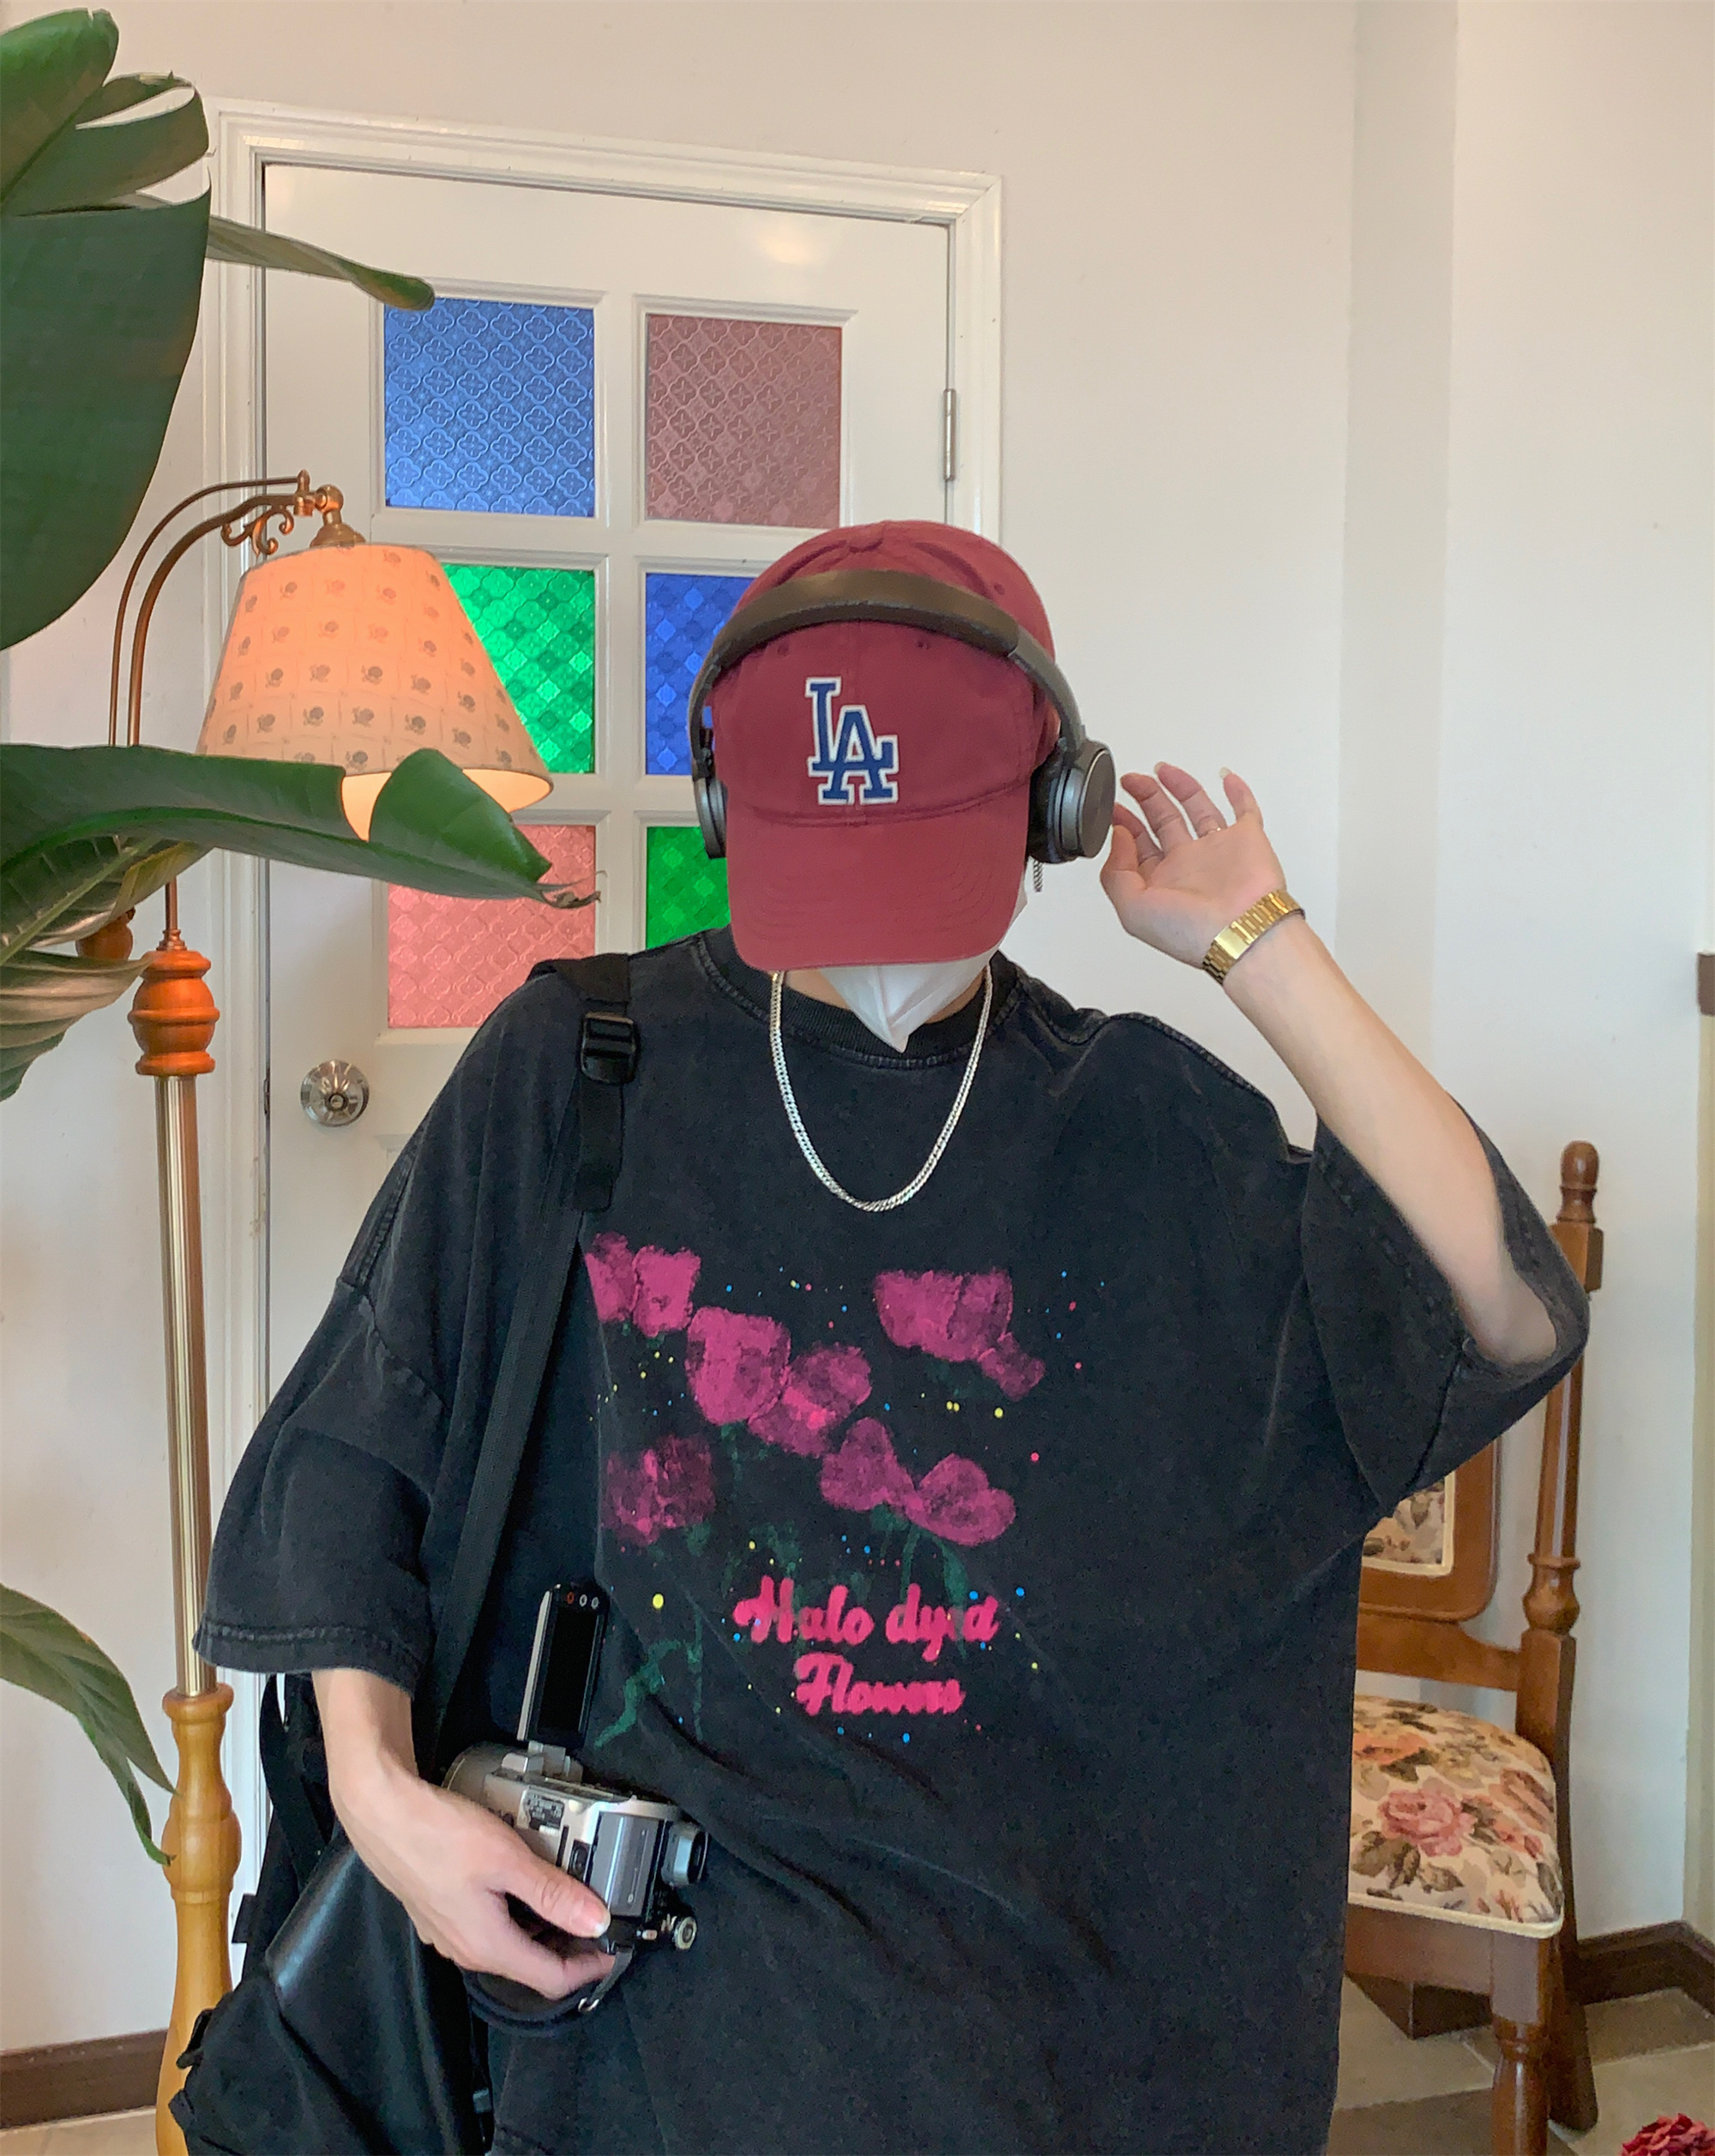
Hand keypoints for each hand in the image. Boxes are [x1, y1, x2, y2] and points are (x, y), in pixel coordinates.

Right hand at [316, 1668, 613, 1999]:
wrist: (383, 1815)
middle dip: (568, 1948)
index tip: (613, 1952)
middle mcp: (467, 1951)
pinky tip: (523, 1884)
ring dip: (541, 1930)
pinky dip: (515, 1916)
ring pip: (508, 1945)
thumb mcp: (508, 1860)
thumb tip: (596, 1921)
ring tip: (568, 1897)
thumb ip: (553, 1893)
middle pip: (530, 1966)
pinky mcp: (439, 1913)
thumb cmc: (442, 1835)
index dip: (588, 1969)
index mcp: (488, 1947)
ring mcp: (449, 1935)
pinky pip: (488, 1927)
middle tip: (596, 1919)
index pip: (551, 1979)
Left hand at [1099, 764, 1286, 968]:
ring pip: (1198, 810)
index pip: (1138, 845)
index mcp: (1161, 881)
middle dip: (1146, 798)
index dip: (1124, 824)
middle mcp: (1189, 865)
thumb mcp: (1132, 909)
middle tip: (1132, 780)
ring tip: (1162, 770)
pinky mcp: (1248, 839)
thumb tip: (1118, 836)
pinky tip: (1226, 778)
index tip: (1113, 806)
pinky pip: (1244, 810)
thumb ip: (1116, 872)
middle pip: (1164, 821)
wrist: (1241, 932)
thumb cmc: (1190, 931)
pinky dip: (1237, 792)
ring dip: (1181, 788)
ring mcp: (1219, 850)